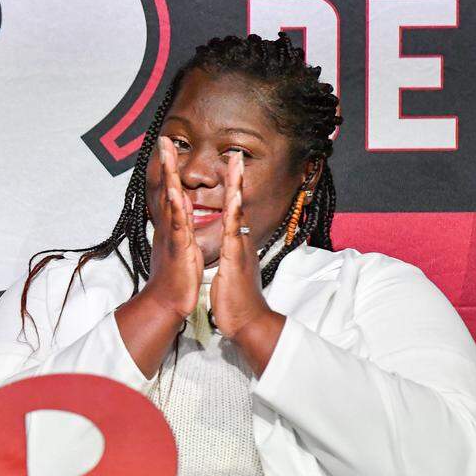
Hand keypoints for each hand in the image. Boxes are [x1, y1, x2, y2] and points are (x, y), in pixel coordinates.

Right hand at [141, 136, 202, 321]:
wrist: (166, 302)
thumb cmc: (175, 278)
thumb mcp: (181, 246)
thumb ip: (181, 225)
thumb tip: (182, 206)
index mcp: (173, 226)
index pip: (172, 191)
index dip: (171, 169)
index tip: (170, 148)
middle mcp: (169, 225)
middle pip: (167, 187)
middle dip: (166, 163)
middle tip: (164, 139)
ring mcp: (172, 234)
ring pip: (170, 198)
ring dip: (168, 175)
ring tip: (167, 153)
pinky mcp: (178, 246)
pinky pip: (178, 223)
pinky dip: (176, 206)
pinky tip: (174, 190)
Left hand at [211, 152, 284, 373]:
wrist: (247, 321)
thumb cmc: (235, 299)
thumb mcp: (230, 271)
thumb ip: (230, 257)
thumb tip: (229, 248)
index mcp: (236, 243)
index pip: (233, 210)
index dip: (231, 189)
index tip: (228, 168)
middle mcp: (241, 240)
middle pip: (239, 203)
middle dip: (237, 178)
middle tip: (235, 154)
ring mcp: (240, 247)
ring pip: (238, 211)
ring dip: (236, 186)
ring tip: (235, 163)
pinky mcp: (236, 258)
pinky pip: (234, 231)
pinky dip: (234, 213)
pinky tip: (234, 197)